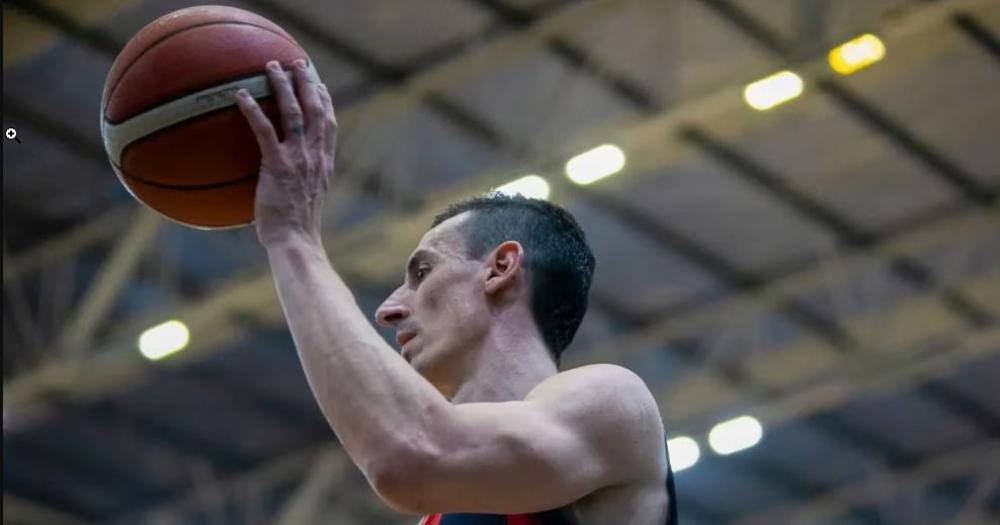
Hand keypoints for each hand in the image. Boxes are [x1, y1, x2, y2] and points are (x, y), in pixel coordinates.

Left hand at [235, 59, 336, 247]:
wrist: (296, 242)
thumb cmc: (296, 231)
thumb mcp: (304, 202)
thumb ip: (297, 185)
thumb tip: (279, 183)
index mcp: (324, 164)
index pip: (329, 125)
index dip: (325, 101)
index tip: (319, 84)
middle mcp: (315, 156)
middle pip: (316, 109)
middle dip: (308, 82)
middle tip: (298, 63)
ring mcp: (298, 159)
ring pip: (293, 112)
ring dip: (283, 86)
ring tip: (271, 67)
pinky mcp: (277, 165)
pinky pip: (264, 130)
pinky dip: (253, 110)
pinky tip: (240, 95)